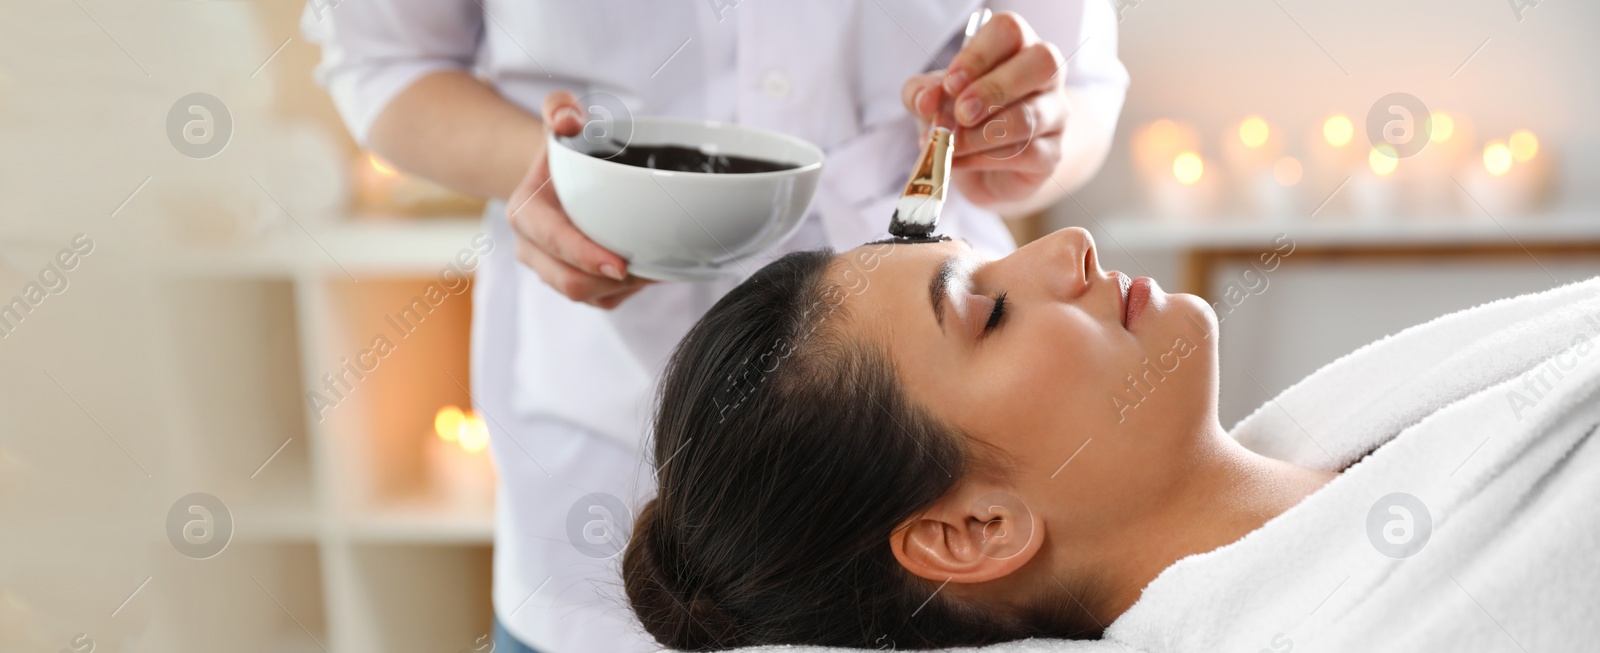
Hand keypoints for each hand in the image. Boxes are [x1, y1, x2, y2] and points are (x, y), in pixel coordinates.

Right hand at [506, 91, 656, 308]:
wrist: (562, 176)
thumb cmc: (566, 149)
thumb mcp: (561, 118)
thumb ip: (560, 108)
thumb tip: (567, 119)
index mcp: (525, 214)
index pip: (554, 243)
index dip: (585, 257)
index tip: (620, 264)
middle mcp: (532, 249)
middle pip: (569, 283)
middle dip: (610, 282)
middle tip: (650, 267)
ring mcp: (552, 270)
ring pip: (589, 296)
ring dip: (624, 288)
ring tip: (656, 264)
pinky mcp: (574, 284)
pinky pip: (604, 301)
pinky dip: (629, 291)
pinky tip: (649, 269)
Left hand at [901, 11, 1069, 209]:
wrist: (980, 170)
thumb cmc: (961, 121)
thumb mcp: (933, 101)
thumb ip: (922, 92)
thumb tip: (926, 98)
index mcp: (1016, 47)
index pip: (1009, 31)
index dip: (978, 55)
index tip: (950, 84)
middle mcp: (1045, 74)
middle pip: (1040, 62)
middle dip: (993, 89)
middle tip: (961, 114)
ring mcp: (1055, 113)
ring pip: (1030, 116)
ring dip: (982, 133)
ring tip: (951, 143)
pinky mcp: (1052, 153)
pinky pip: (1026, 153)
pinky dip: (985, 159)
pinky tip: (959, 161)